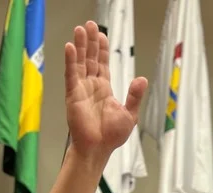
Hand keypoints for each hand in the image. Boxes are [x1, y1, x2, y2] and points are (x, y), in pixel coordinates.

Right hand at [65, 22, 146, 156]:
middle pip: (90, 59)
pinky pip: (71, 75)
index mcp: (104, 89)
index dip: (101, 49)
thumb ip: (135, 96)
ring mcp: (81, 89)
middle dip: (90, 42)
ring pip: (80, 63)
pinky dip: (71, 61)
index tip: (101, 35)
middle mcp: (91, 86)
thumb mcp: (130, 114)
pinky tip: (70, 47)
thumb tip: (142, 79)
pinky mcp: (73, 95)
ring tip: (80, 29)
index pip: (102, 64)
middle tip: (90, 24)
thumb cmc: (112, 135)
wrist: (99, 148)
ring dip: (79, 46)